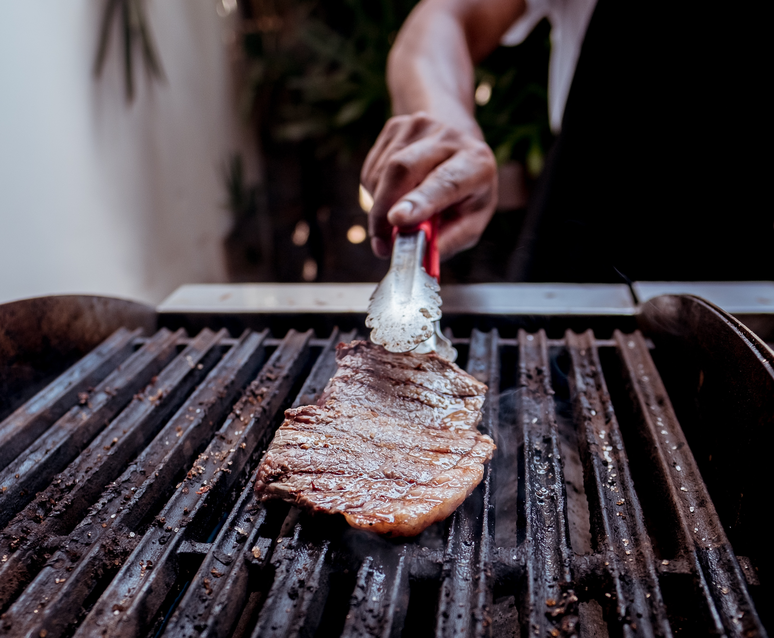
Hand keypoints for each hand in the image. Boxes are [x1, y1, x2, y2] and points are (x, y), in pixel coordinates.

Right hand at [361, 112, 497, 259]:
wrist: (458, 139)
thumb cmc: (467, 189)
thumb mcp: (472, 219)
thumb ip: (450, 239)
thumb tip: (421, 257)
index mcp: (476, 163)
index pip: (445, 181)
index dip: (420, 201)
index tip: (397, 220)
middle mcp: (448, 138)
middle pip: (402, 169)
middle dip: (383, 210)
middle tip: (382, 244)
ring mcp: (418, 126)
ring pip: (381, 173)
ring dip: (380, 205)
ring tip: (398, 215)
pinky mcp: (395, 126)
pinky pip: (372, 170)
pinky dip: (377, 193)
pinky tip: (394, 194)